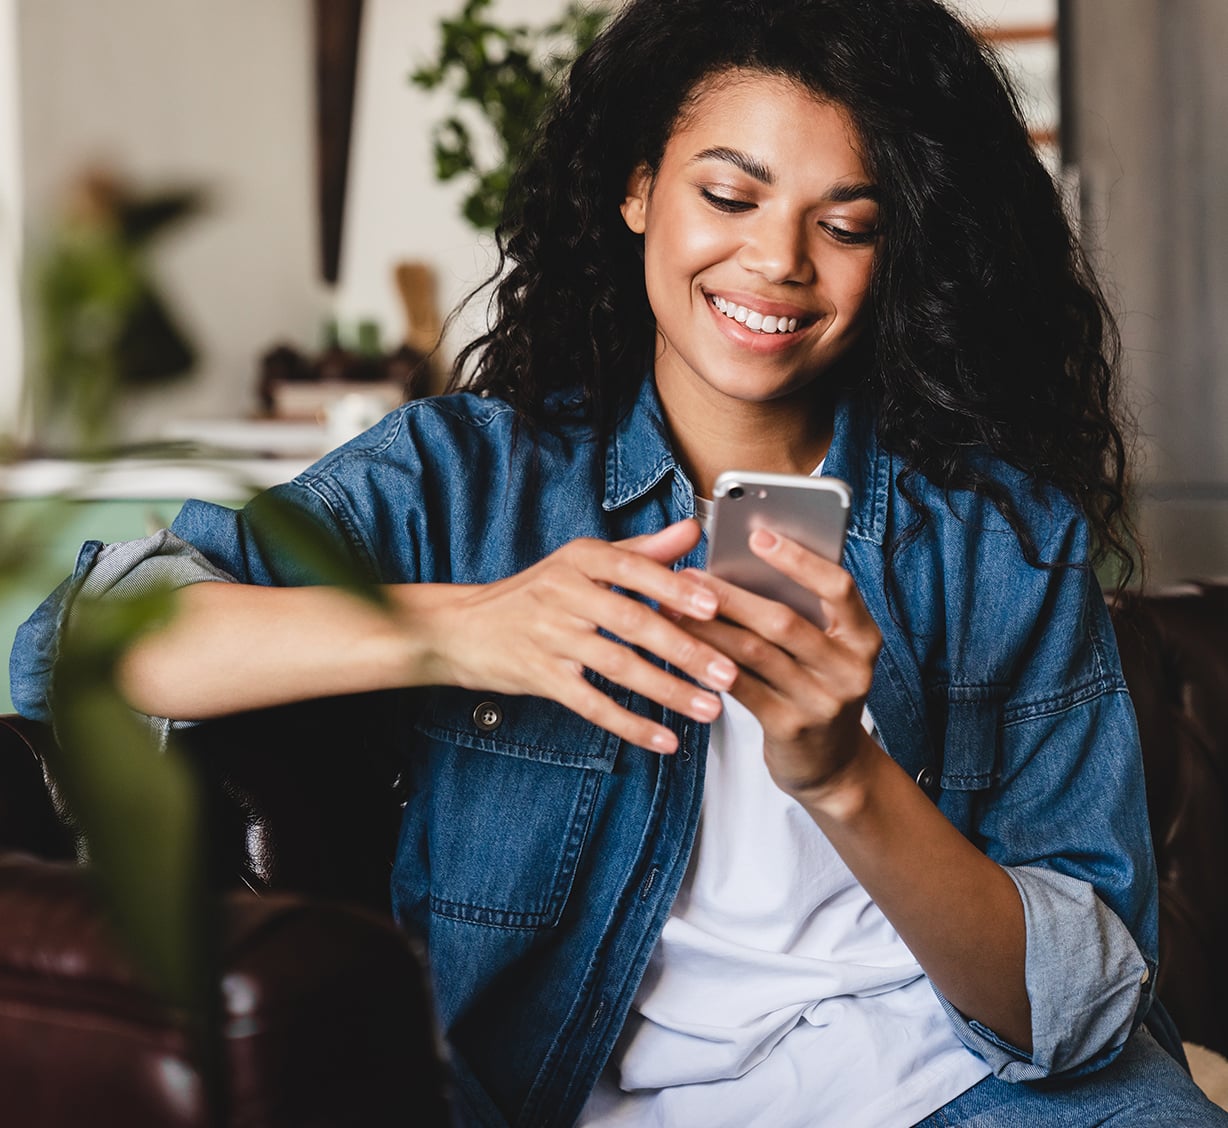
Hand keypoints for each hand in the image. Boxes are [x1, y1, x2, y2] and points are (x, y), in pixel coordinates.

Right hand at [410, 520, 737, 752]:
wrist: (461, 628)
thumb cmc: (534, 594)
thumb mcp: (582, 562)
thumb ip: (642, 550)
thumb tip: (693, 529)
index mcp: (579, 558)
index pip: (633, 569)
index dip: (674, 589)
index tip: (714, 607)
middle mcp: (564, 593)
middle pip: (632, 621)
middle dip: (685, 649)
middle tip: (727, 671)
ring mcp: (550, 636)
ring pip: (617, 666)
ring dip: (668, 690)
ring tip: (708, 708)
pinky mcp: (540, 676)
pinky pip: (591, 704)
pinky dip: (630, 724)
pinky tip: (663, 740)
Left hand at [679, 528, 881, 799]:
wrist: (831, 765)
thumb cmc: (817, 688)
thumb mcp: (827, 649)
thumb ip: (801, 611)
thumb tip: (741, 562)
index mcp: (863, 637)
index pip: (838, 587)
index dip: (799, 559)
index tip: (759, 535)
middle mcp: (850, 669)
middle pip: (784, 620)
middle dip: (730, 595)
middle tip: (689, 575)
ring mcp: (822, 701)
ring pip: (755, 652)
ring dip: (709, 626)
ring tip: (673, 607)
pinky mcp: (791, 728)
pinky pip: (740, 687)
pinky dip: (708, 663)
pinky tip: (683, 646)